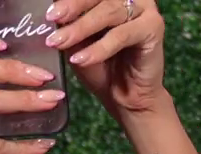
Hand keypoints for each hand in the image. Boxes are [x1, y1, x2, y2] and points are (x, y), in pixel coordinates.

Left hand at [48, 0, 168, 119]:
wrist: (126, 97)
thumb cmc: (101, 66)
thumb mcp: (76, 40)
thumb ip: (67, 21)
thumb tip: (48, 9)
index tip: (46, 10)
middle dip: (71, 7)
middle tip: (51, 18)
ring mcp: (145, 9)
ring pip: (108, 13)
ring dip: (80, 29)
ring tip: (59, 43)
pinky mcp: (154, 27)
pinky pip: (122, 35)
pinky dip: (99, 48)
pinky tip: (81, 59)